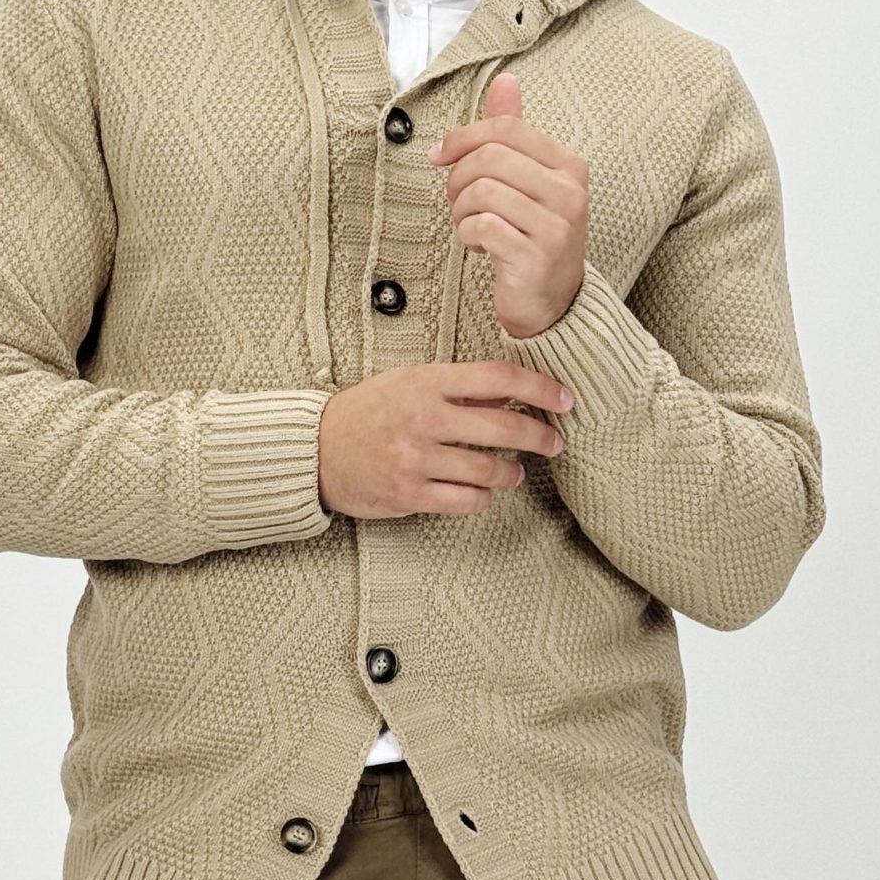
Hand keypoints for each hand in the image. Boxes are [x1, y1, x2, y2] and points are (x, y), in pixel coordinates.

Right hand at [318, 360, 574, 519]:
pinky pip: (467, 501)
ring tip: (513, 471)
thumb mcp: (409, 383)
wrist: (315, 450)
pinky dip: (482, 498)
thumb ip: (458, 388)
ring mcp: (416, 458)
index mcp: (426, 382)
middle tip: (554, 443)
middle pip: (504, 427)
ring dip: (511, 472)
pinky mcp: (409, 494)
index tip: (564, 399)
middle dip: (540, 437)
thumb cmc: (367, 413)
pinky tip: (480, 491)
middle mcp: (423, 418)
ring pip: (490, 470)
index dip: (540, 387)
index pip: (499, 377)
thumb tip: (512, 395)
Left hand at [427, 70, 587, 338]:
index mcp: (568, 165)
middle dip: (458, 179)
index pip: (506, 128)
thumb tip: (506, 79)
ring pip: (482, 191)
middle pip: (490, 158)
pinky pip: (482, 227)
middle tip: (458, 202)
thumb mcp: (530, 180)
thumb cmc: (534, 235)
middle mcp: (569, 192)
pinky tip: (479, 246)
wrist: (553, 304)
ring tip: (470, 226)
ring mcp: (556, 226)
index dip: (462, 137)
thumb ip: (515, 132)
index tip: (439, 156)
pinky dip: (468, 235)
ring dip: (461, 211)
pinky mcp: (536, 257)